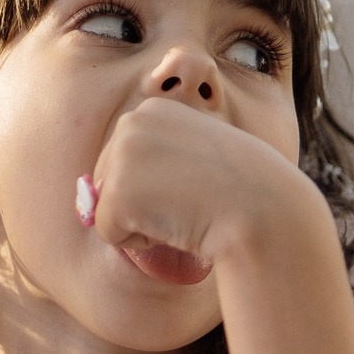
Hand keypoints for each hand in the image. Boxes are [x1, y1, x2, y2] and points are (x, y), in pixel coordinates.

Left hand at [76, 96, 323, 284]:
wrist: (265, 210)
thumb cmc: (245, 194)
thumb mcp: (199, 160)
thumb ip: (155, 165)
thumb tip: (89, 197)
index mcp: (154, 111)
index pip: (129, 163)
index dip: (160, 186)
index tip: (198, 186)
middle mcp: (132, 123)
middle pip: (110, 183)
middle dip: (145, 204)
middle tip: (193, 202)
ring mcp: (123, 154)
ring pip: (108, 209)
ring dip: (143, 223)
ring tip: (186, 210)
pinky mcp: (118, 191)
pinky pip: (109, 235)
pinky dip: (140, 243)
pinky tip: (178, 224)